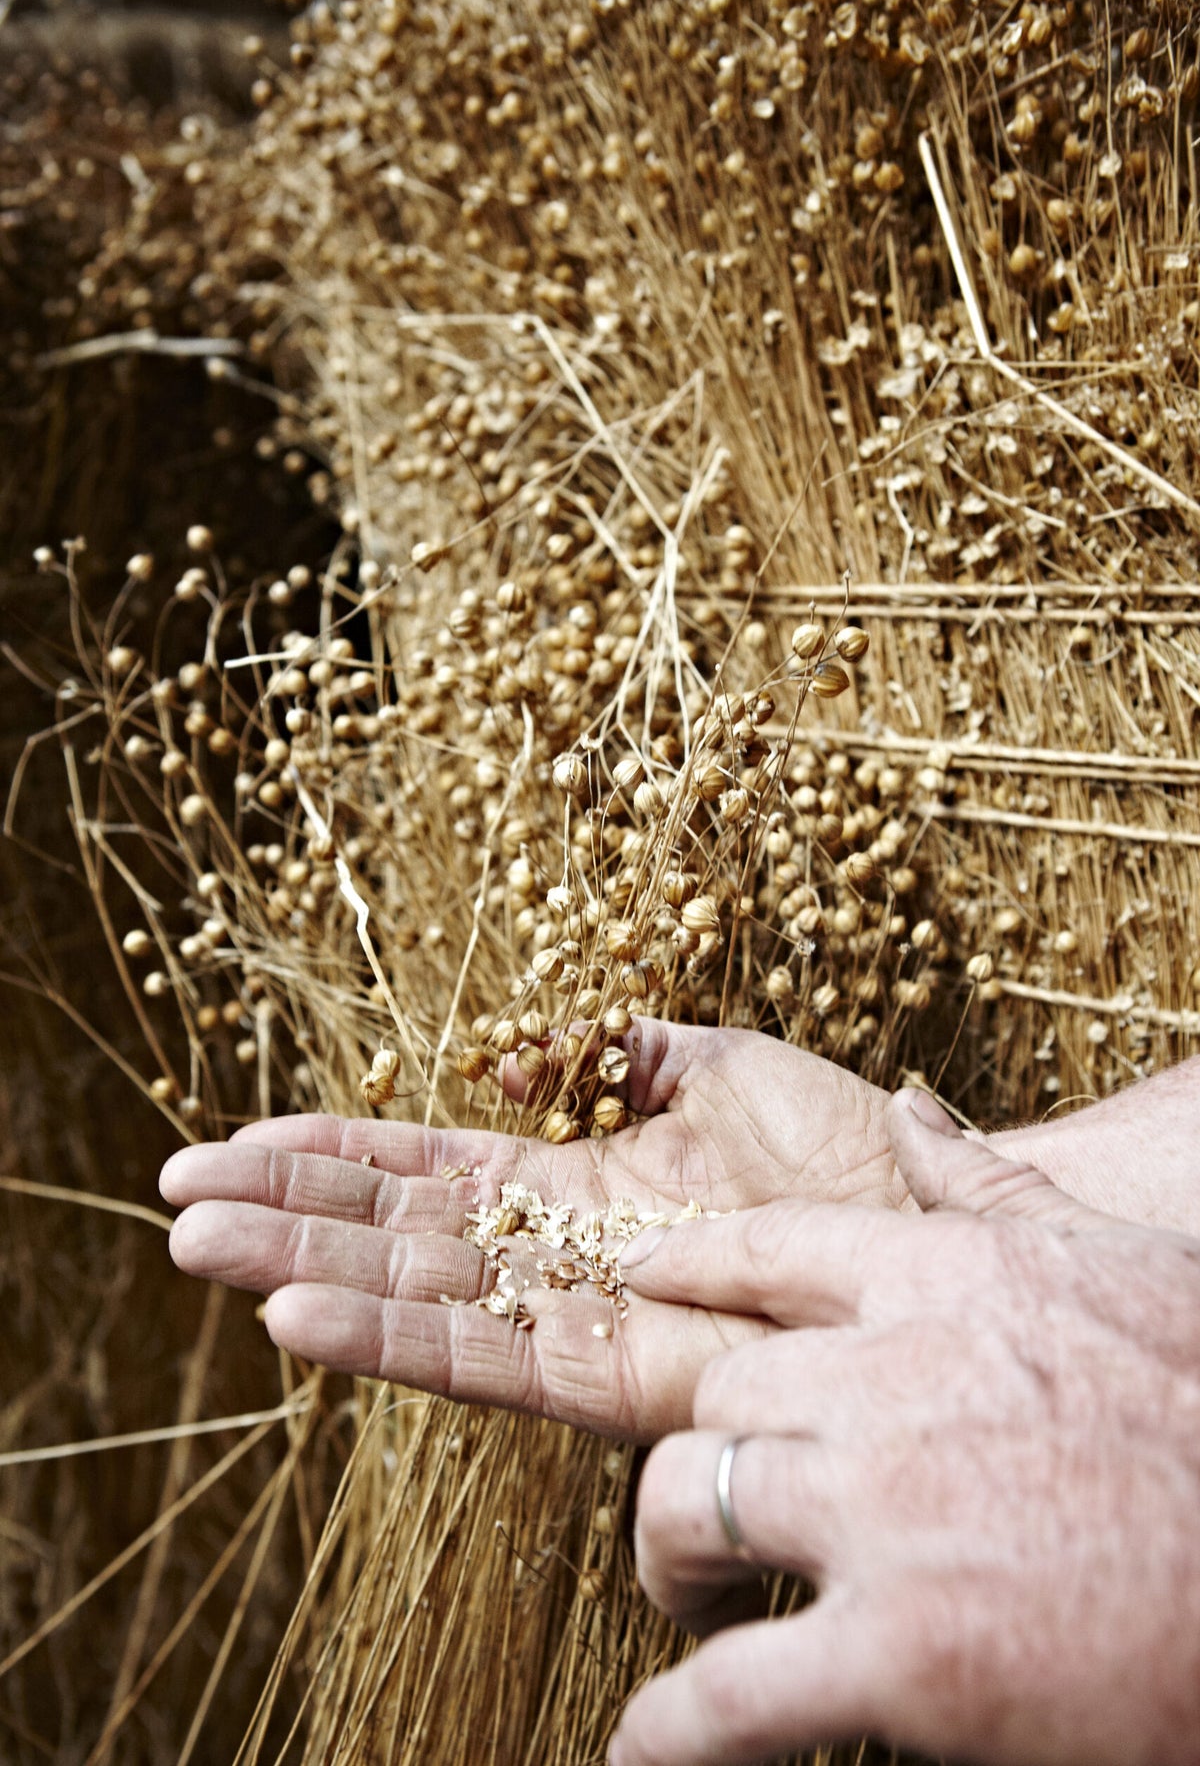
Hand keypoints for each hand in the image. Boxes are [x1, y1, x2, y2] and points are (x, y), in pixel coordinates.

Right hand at [159, 1018, 896, 1441]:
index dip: (330, 1158)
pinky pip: (489, 1355)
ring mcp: (584, 1314)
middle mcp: (561, 1257)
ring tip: (204, 1251)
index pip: (424, 1170)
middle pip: (398, 1237)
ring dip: (309, 1275)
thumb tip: (516, 1053)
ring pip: (420, 1297)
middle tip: (173, 1199)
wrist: (942, 1219)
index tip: (233, 1142)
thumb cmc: (844, 1145)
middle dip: (288, 1217)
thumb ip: (614, 1050)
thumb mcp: (715, 1064)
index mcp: (574, 1181)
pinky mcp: (622, 1371)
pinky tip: (304, 1321)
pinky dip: (394, 1338)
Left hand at [612, 1091, 1199, 1765]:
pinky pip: (730, 1696)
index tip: (638, 1280)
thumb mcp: (1117, 1266)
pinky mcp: (907, 1656)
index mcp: (944, 1283)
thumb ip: (996, 1197)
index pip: (769, 1250)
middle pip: (721, 1390)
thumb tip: (911, 1113)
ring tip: (695, 1606)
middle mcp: (891, 1379)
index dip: (686, 1266)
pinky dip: (671, 1731)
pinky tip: (642, 1751)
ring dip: (672, 1564)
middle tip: (711, 1501)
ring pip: (694, 1503)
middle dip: (704, 1446)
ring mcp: (887, 1513)